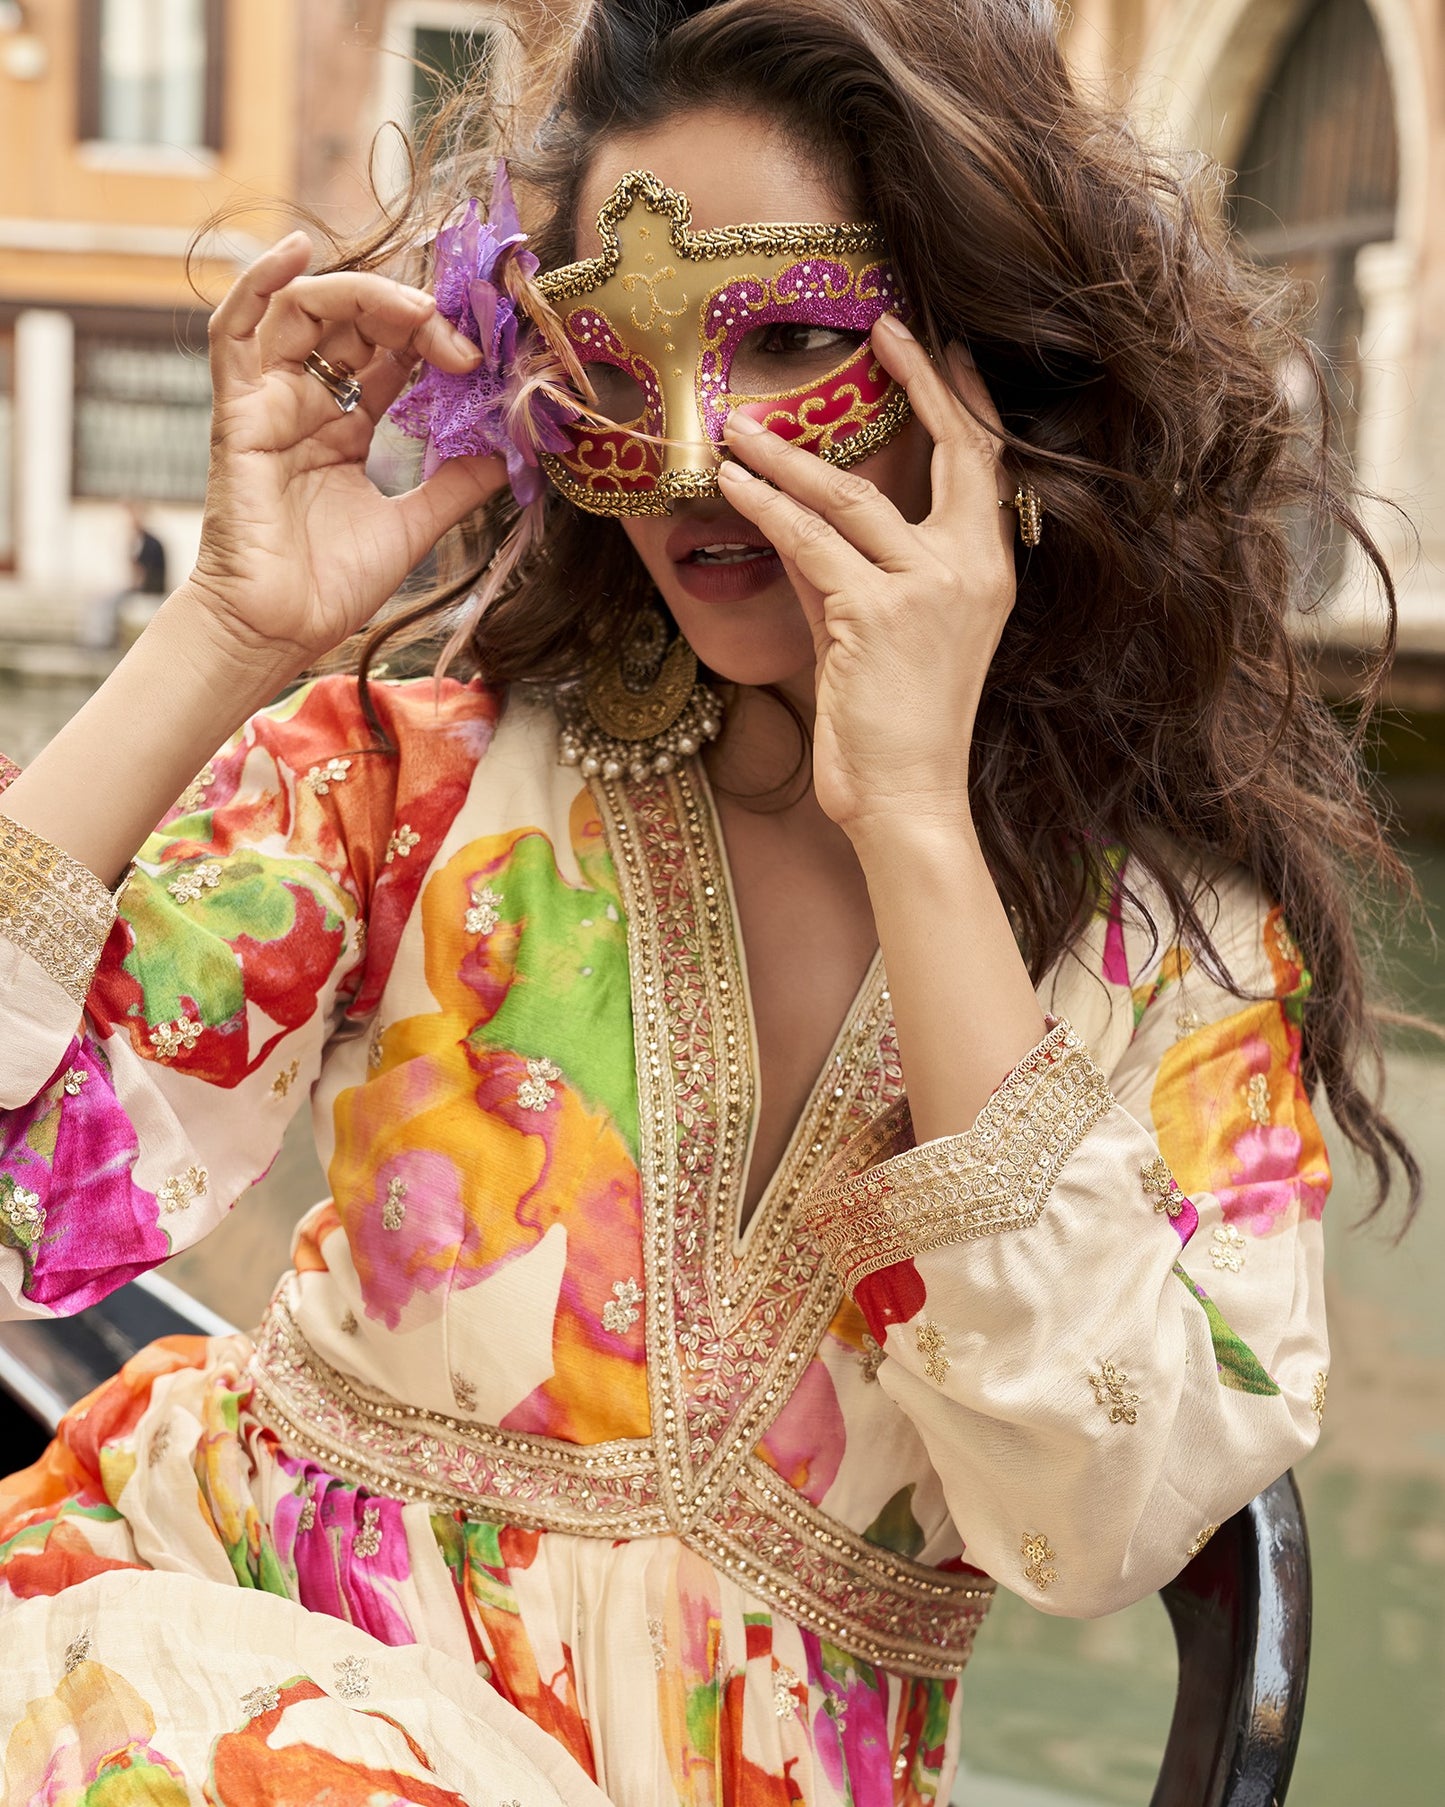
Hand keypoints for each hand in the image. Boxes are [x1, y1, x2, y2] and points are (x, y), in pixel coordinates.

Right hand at [184, 231, 506, 673]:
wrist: (276, 632)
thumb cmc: (329, 586)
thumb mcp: (415, 525)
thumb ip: (459, 483)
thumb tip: (515, 448)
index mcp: (347, 428)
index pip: (393, 356)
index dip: (438, 338)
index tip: (487, 347)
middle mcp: (308, 404)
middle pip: (357, 324)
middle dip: (413, 316)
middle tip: (461, 337)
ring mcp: (270, 403)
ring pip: (307, 312)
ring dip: (365, 297)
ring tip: (416, 311)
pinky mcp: (238, 413)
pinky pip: (234, 332)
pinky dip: (258, 283)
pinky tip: (296, 252)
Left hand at [718, 316, 1017, 840]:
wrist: (909, 797)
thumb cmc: (895, 725)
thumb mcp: (876, 632)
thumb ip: (847, 569)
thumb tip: (795, 516)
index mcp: (989, 573)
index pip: (986, 465)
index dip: (964, 400)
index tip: (937, 345)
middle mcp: (972, 571)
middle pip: (956, 450)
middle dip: (920, 379)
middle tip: (882, 327)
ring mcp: (929, 590)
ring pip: (854, 495)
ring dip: (788, 455)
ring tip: (738, 426)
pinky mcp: (877, 614)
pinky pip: (810, 542)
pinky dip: (765, 508)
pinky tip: (731, 484)